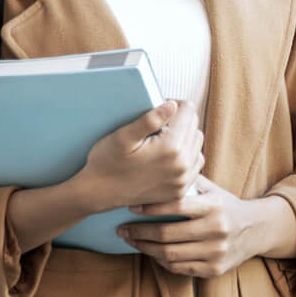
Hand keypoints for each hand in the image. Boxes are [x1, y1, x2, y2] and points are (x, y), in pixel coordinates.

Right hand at [76, 99, 203, 212]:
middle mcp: (182, 165)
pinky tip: (169, 154)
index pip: (188, 111)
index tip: (159, 106)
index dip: (174, 103)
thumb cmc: (106, 162)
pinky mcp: (180, 191)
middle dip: (180, 119)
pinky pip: (195, 163)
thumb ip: (150, 120)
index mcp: (171, 147)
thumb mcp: (123, 136)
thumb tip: (172, 105)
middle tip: (159, 123)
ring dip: (185, 136)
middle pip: (194, 125)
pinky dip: (187, 155)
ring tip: (163, 138)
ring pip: (197, 143)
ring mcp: (182, 180)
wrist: (98, 193)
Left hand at [118, 177, 261, 277]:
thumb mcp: (214, 190)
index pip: (176, 206)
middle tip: (122, 230)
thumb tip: (161, 167)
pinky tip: (151, 253)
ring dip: (146, 248)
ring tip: (132, 241)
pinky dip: (161, 261)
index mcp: (214, 206)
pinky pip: (179, 268)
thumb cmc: (227, 206)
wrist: (257, 230)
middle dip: (140, 232)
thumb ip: (190, 182)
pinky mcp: (213, 269)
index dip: (151, 208)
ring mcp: (216, 252)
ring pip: (170, 254)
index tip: (131, 206)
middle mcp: (216, 229)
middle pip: (168, 234)